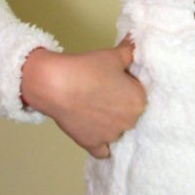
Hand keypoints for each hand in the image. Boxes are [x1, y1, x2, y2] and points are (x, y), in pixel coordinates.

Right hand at [20, 36, 146, 159]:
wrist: (56, 84)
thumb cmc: (87, 68)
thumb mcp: (112, 56)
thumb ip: (129, 52)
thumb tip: (135, 44)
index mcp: (138, 102)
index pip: (139, 93)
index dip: (127, 85)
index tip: (115, 79)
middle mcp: (129, 123)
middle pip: (129, 113)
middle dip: (119, 104)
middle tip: (102, 91)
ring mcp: (110, 136)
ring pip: (116, 131)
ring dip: (109, 122)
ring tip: (93, 106)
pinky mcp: (91, 144)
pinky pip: (102, 150)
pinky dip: (100, 143)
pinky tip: (95, 132)